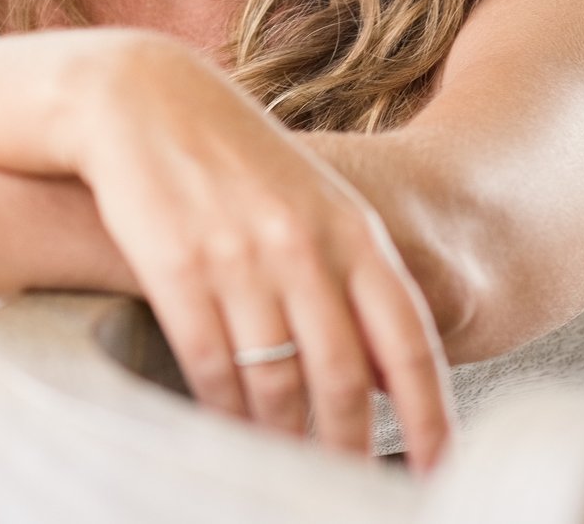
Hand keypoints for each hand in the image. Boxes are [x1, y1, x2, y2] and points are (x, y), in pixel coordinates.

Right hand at [72, 37, 456, 473]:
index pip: (408, 342)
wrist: (143, 97)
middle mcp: (303, 247)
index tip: (440, 470)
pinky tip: (228, 432)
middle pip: (343, 377)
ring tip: (284, 470)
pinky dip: (222, 411)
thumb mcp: (312, 202)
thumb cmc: (233, 157)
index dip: (430, 415)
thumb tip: (388, 374)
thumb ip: (354, 276)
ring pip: (275, 382)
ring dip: (283, 440)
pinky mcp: (176, 266)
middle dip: (349, 447)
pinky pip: (210, 366)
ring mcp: (239, 257)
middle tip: (348, 487)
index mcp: (351, 231)